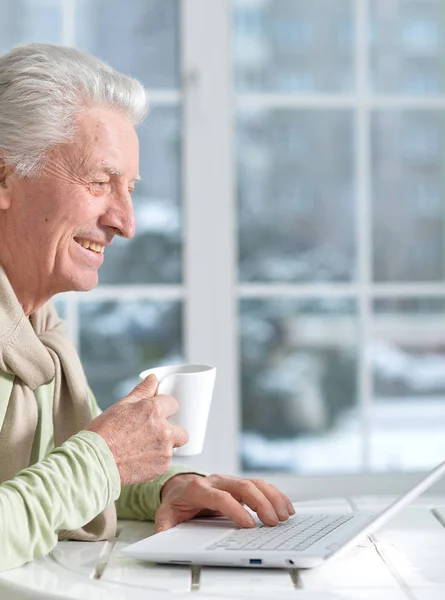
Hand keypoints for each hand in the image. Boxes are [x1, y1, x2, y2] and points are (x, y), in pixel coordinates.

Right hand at [85, 375, 188, 485]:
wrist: (93, 462)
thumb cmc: (103, 433)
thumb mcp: (121, 406)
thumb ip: (142, 391)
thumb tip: (153, 379)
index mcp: (155, 410)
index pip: (173, 404)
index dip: (164, 408)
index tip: (155, 414)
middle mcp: (164, 430)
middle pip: (182, 430)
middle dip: (171, 431)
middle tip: (152, 434)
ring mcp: (165, 450)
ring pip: (173, 447)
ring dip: (163, 447)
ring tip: (141, 448)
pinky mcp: (162, 467)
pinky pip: (166, 461)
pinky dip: (156, 461)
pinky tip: (139, 459)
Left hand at [154, 474, 294, 532]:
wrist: (179, 486)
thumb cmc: (176, 502)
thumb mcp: (165, 514)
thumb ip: (165, 527)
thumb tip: (163, 536)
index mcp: (198, 488)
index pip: (220, 496)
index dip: (235, 509)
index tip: (249, 525)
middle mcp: (216, 481)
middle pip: (242, 486)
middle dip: (260, 503)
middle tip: (273, 522)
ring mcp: (229, 481)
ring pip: (254, 483)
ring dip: (272, 498)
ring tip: (284, 516)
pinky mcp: (239, 485)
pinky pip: (260, 485)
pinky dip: (275, 495)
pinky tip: (285, 507)